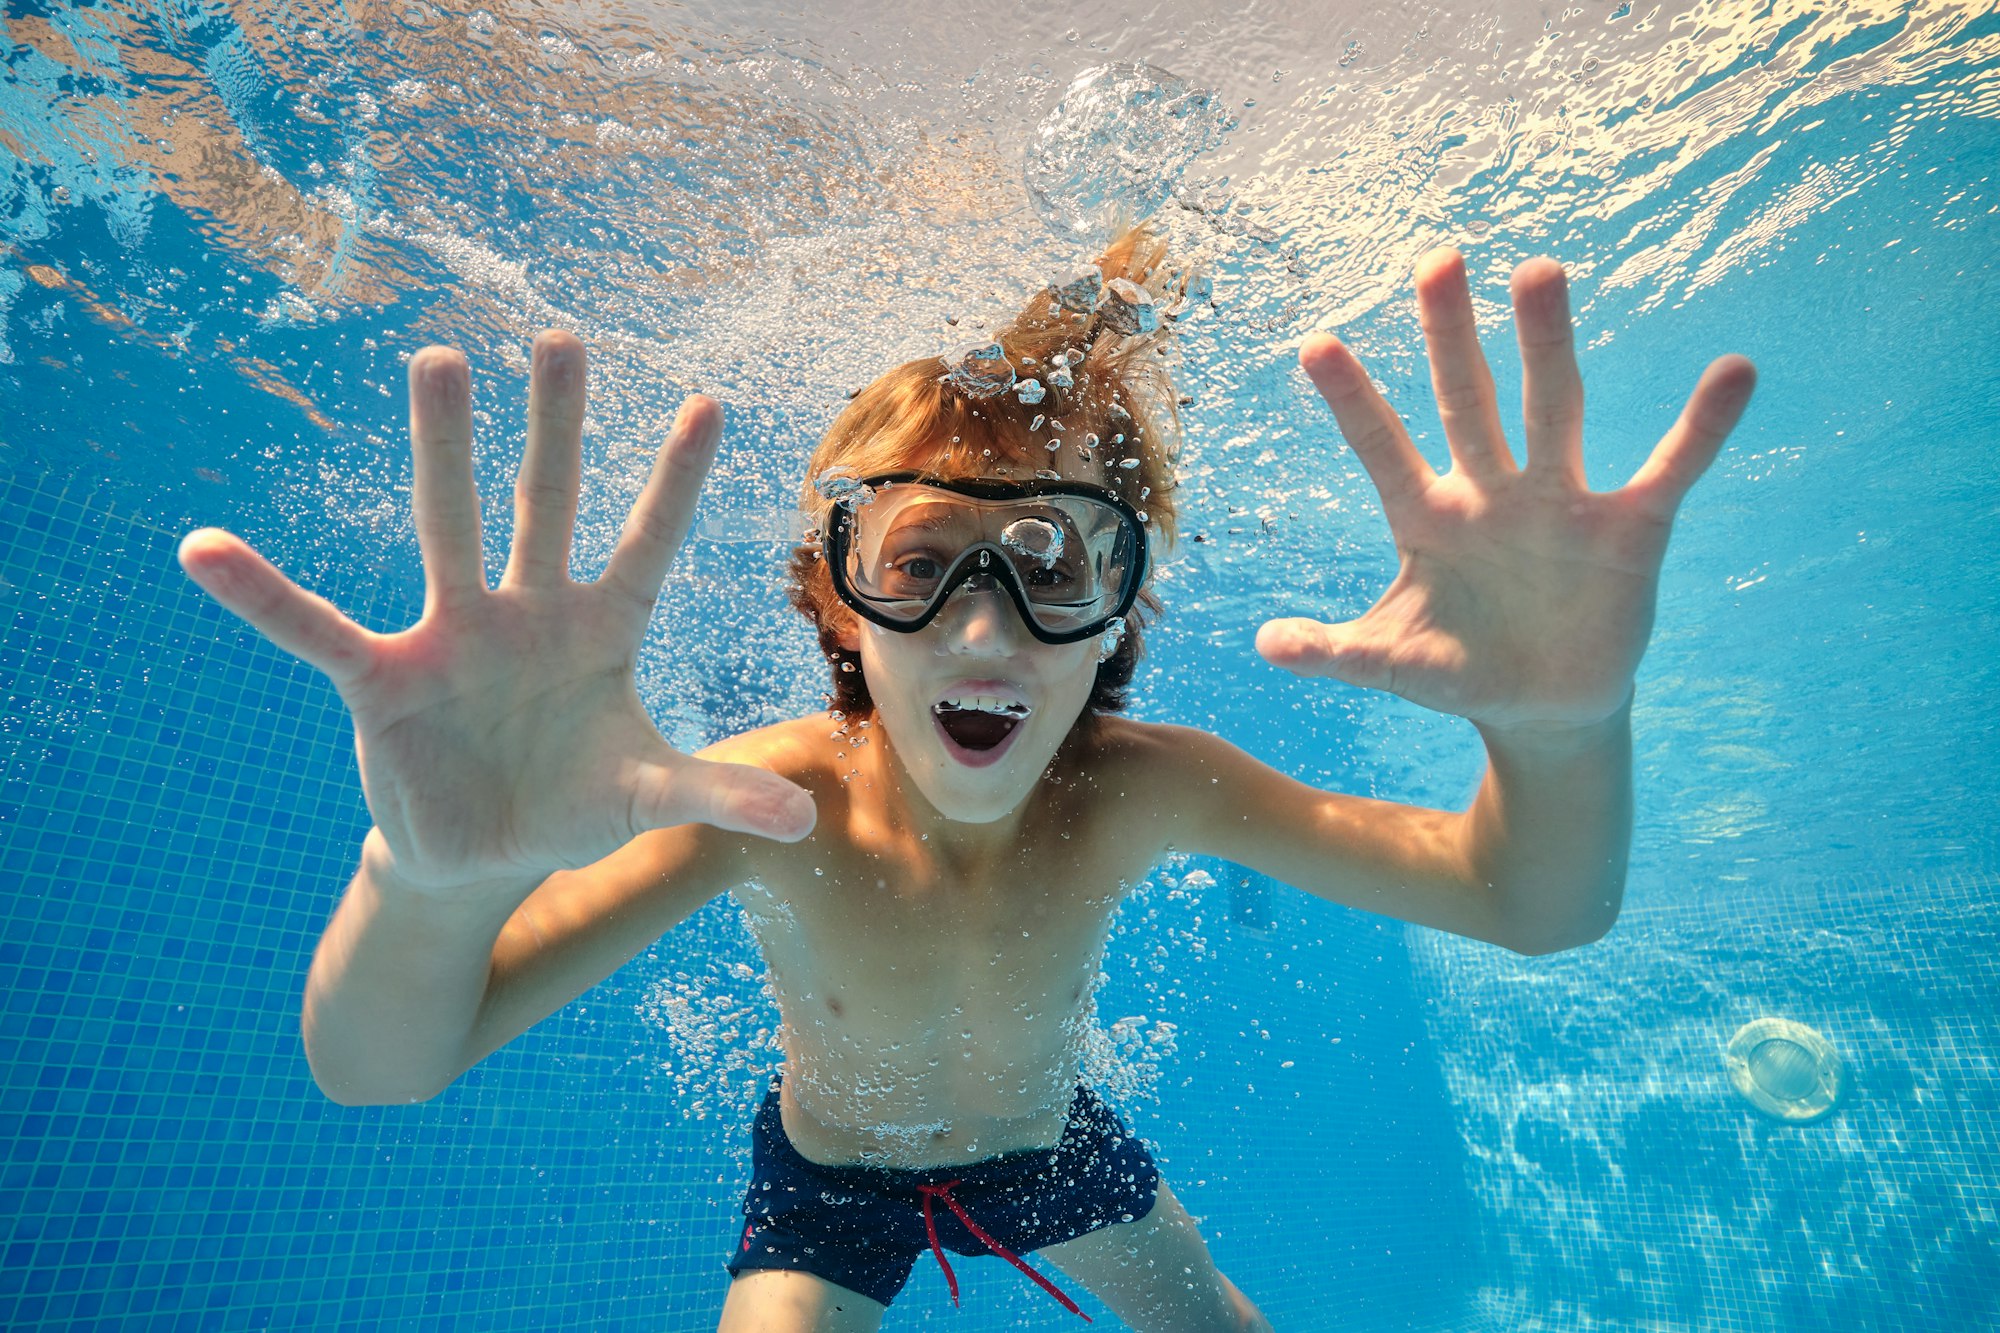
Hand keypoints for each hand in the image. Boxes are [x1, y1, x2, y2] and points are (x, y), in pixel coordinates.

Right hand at [178, 331, 815, 892]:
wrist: (484, 856)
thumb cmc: (570, 806)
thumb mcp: (646, 801)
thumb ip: (717, 799)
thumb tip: (806, 822)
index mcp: (600, 632)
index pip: (649, 544)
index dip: (676, 482)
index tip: (710, 402)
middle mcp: (526, 614)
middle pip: (545, 505)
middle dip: (555, 428)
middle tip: (563, 337)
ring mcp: (452, 638)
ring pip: (448, 528)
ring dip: (445, 451)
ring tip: (439, 360)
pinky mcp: (384, 681)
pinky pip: (312, 631)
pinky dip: (260, 596)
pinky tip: (202, 550)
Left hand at [1257, 248, 1755, 731]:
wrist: (1541, 708)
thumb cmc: (1458, 670)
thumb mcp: (1389, 663)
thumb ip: (1332, 653)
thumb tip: (1266, 644)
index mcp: (1427, 518)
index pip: (1381, 447)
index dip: (1351, 401)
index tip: (1313, 342)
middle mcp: (1491, 493)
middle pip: (1465, 400)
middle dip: (1449, 334)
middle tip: (1435, 258)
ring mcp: (1561, 504)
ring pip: (1552, 410)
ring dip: (1546, 345)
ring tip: (1540, 272)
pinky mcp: (1631, 531)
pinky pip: (1671, 470)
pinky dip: (1702, 428)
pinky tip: (1733, 374)